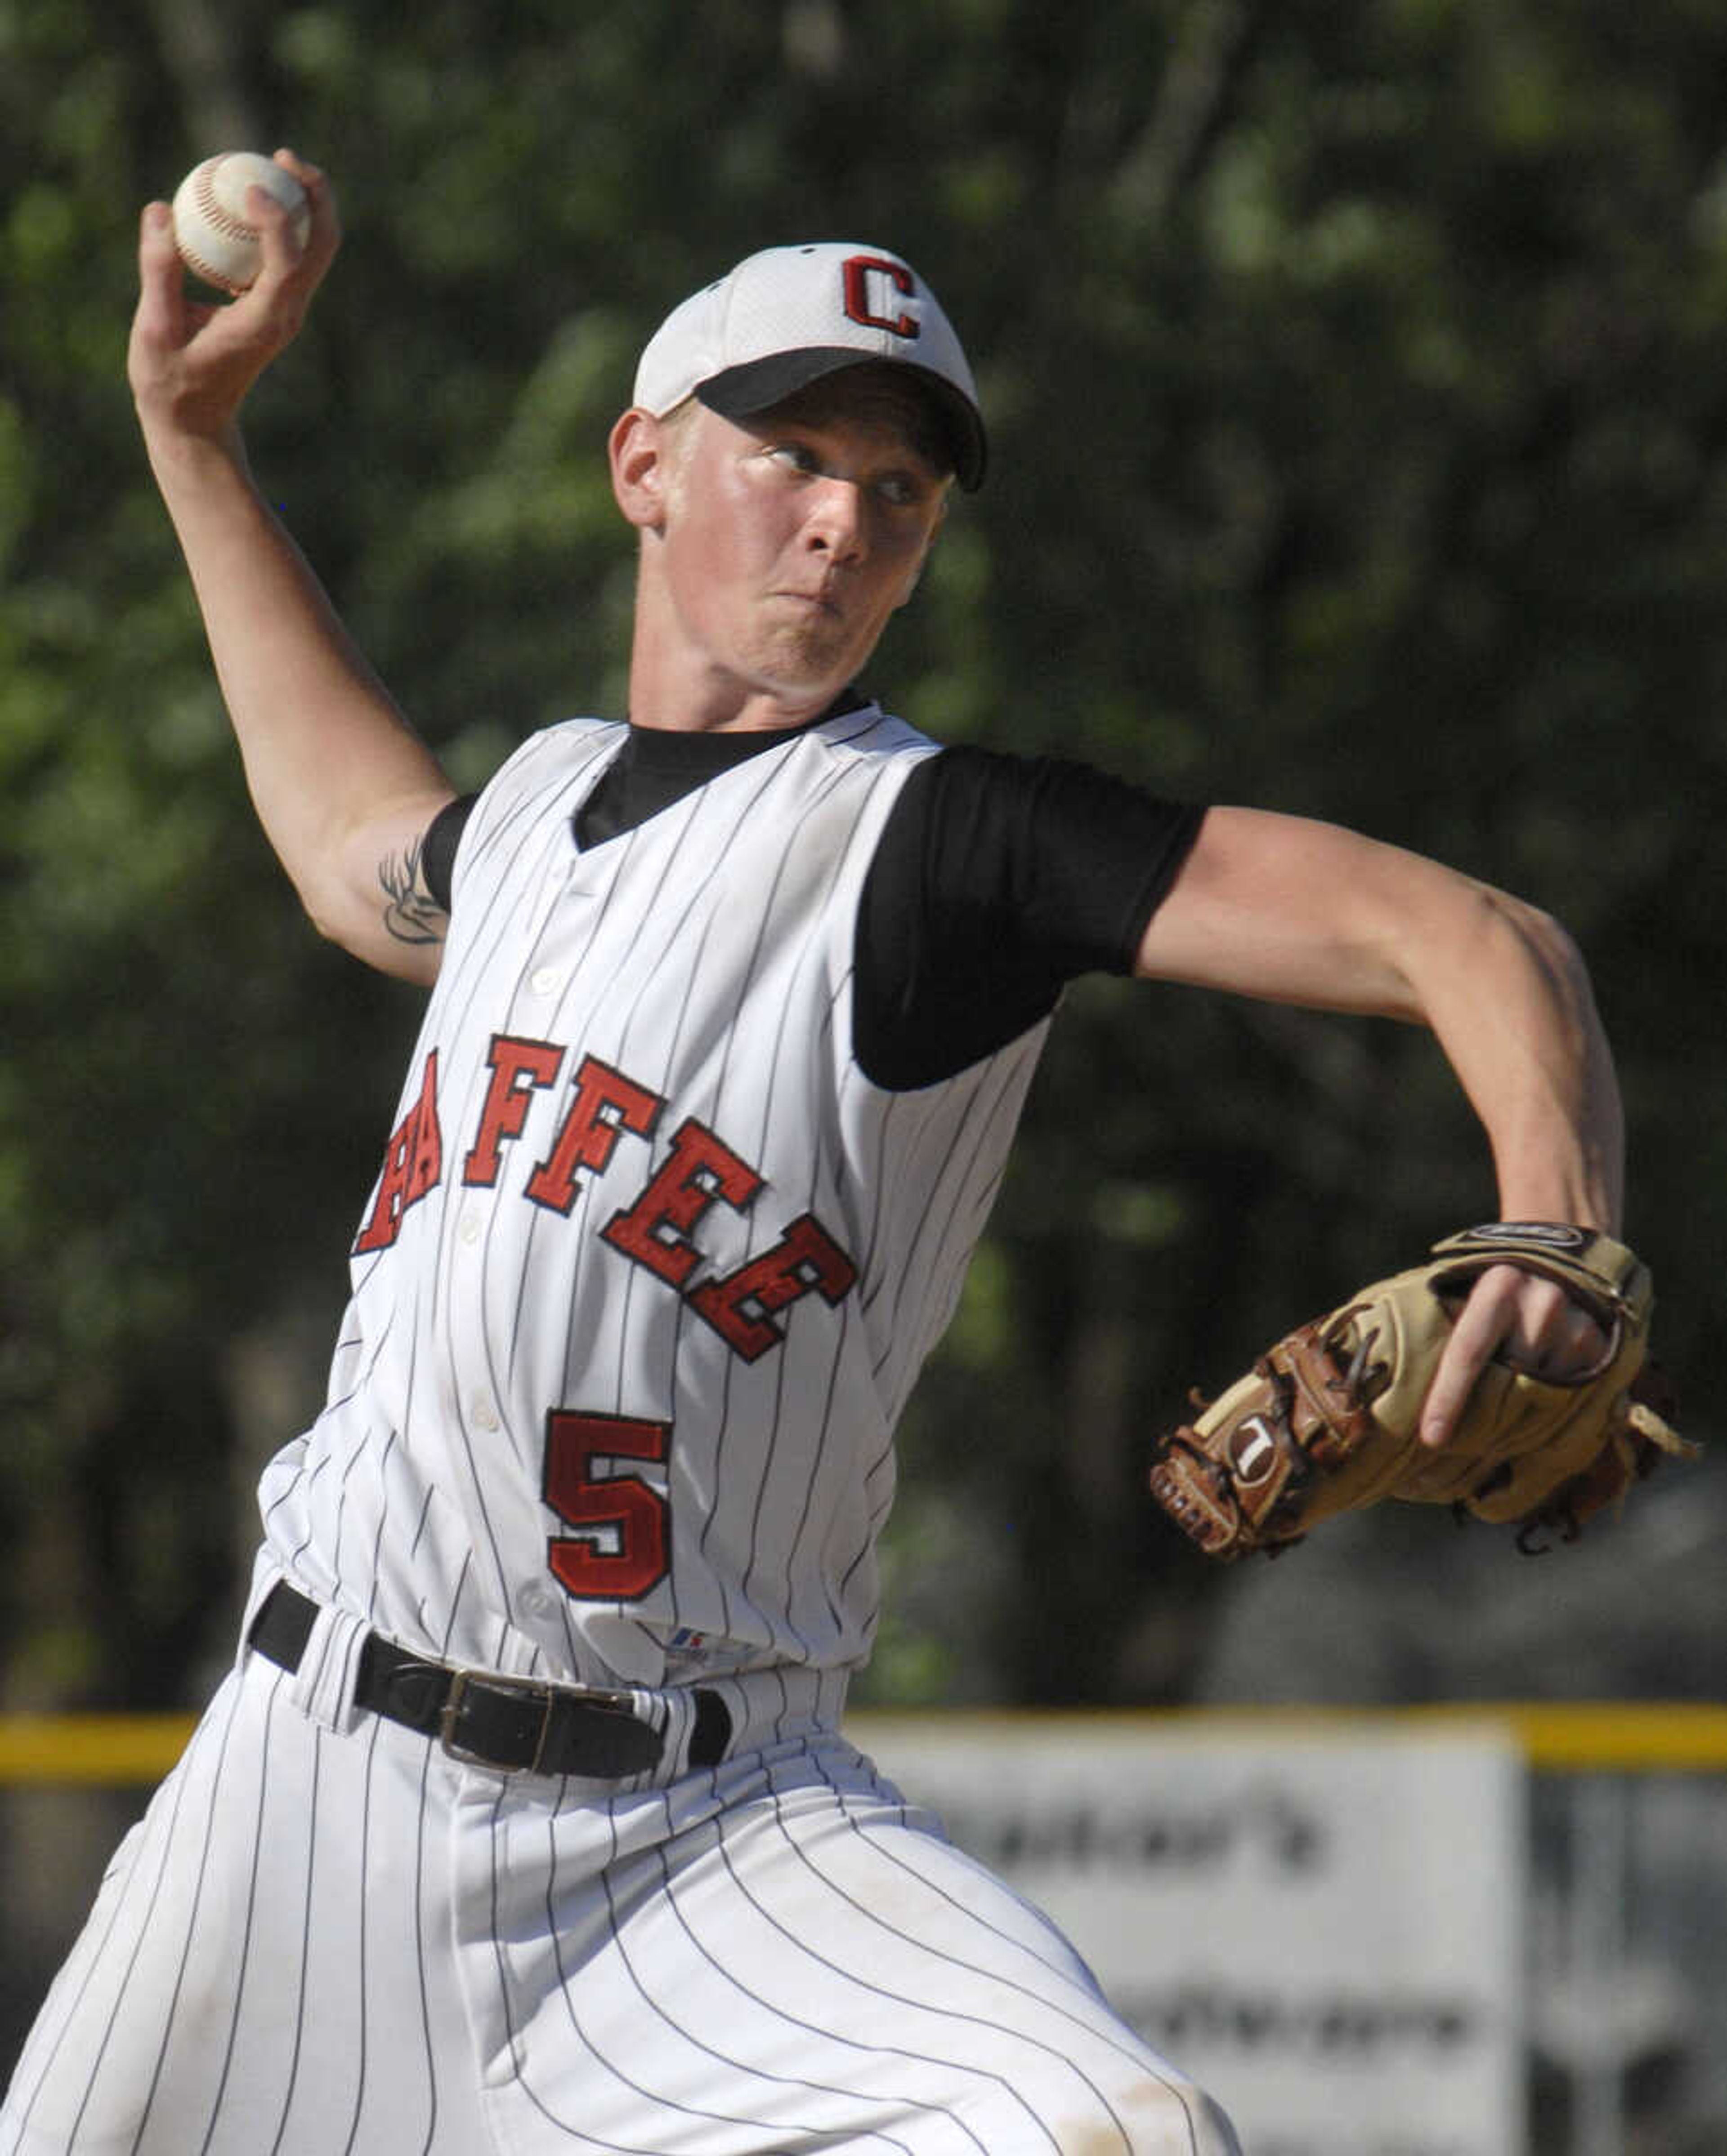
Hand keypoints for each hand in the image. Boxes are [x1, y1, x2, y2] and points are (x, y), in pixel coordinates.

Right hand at [128, 150, 339, 448]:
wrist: (195, 422)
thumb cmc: (170, 382)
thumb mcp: (155, 328)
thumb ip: (159, 270)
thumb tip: (160, 209)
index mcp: (263, 321)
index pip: (287, 261)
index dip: (276, 217)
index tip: (246, 186)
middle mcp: (286, 313)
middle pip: (322, 246)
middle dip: (314, 196)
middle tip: (282, 155)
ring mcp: (287, 311)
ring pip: (317, 249)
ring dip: (307, 203)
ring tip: (277, 162)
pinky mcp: (278, 307)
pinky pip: (294, 254)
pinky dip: (285, 220)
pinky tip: (255, 194)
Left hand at [1419, 1261, 1611, 1447]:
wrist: (1568, 1255)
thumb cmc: (1499, 1281)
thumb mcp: (1470, 1287)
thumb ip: (1446, 1323)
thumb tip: (1397, 1375)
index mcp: (1498, 1287)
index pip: (1468, 1352)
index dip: (1448, 1398)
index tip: (1431, 1438)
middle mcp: (1543, 1307)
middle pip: (1506, 1385)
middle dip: (1480, 1423)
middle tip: (1455, 1452)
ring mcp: (1578, 1330)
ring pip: (1540, 1401)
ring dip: (1516, 1425)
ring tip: (1494, 1444)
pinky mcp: (1604, 1351)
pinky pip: (1572, 1403)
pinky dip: (1550, 1421)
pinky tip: (1534, 1430)